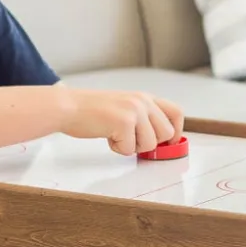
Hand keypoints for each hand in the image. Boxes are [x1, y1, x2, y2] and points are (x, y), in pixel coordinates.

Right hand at [59, 89, 183, 154]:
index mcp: (144, 97)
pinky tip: (107, 136)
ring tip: (115, 135)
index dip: (177, 130)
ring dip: (132, 147)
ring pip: (150, 144)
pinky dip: (118, 149)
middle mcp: (143, 101)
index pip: (176, 112)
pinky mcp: (124, 122)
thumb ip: (143, 117)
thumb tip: (161, 137)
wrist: (69, 107)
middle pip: (166, 134)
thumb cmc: (91, 110)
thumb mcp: (124, 106)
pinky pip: (130, 149)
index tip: (169, 142)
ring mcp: (134, 111)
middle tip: (130, 139)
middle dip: (149, 143)